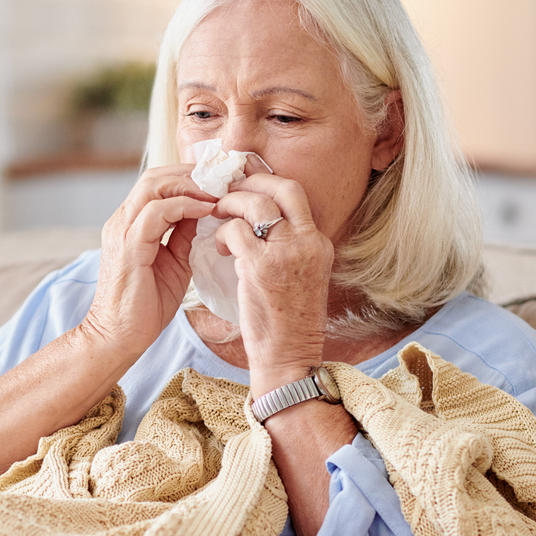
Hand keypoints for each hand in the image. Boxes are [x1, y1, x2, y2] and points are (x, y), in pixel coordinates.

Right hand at [81, 164, 217, 357]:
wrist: (119, 338)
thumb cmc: (145, 306)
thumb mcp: (174, 262)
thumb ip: (184, 234)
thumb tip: (205, 211)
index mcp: (130, 223)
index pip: (157, 183)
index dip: (189, 177)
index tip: (221, 182)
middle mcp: (122, 221)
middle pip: (155, 176)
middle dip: (192, 174)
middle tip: (223, 179)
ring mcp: (122, 231)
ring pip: (153, 186)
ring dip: (190, 184)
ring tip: (219, 191)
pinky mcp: (129, 246)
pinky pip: (157, 212)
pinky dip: (185, 205)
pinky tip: (208, 210)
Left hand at [211, 173, 333, 392]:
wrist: (288, 357)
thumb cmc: (287, 322)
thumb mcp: (299, 276)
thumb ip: (286, 247)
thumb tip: (258, 222)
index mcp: (318, 243)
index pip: (296, 193)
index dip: (267, 179)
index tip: (245, 178)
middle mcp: (308, 242)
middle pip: (282, 187)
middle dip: (250, 179)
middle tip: (226, 186)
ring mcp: (287, 253)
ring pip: (256, 204)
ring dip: (230, 203)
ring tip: (216, 213)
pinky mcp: (262, 267)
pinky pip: (236, 231)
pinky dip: (221, 233)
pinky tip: (217, 247)